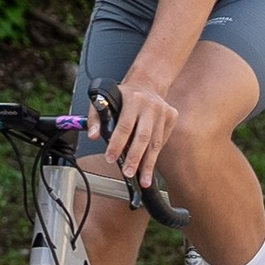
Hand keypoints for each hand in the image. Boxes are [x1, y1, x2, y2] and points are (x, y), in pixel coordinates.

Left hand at [93, 74, 179, 188]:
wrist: (147, 84)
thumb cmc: (123, 96)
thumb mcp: (105, 99)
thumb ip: (96, 118)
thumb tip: (93, 136)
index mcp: (132, 99)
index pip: (124, 125)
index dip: (117, 143)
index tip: (110, 158)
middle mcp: (150, 105)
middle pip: (143, 136)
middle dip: (135, 158)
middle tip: (128, 173)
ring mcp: (163, 112)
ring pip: (156, 142)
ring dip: (148, 164)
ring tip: (143, 181)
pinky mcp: (172, 117)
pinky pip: (162, 141)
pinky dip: (155, 155)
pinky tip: (149, 168)